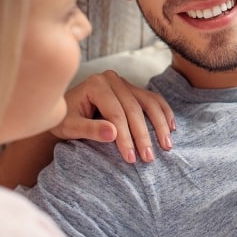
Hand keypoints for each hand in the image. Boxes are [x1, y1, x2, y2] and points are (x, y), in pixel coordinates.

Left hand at [52, 70, 175, 163]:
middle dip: (143, 135)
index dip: (126, 137)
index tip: (131, 157)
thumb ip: (89, 129)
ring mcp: (124, 82)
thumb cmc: (64, 119)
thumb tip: (112, 133)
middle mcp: (112, 79)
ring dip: (160, 125)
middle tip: (149, 157)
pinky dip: (164, 113)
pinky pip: (153, 100)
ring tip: (166, 146)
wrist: (64, 111)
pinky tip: (172, 128)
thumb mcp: (69, 127)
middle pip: (134, 108)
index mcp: (96, 84)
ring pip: (149, 102)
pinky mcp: (133, 89)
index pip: (116, 114)